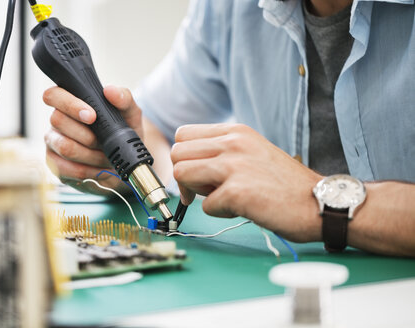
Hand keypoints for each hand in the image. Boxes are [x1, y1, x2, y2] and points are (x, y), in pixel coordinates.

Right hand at [43, 85, 142, 192]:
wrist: (124, 160)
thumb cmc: (122, 132)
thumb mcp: (129, 114)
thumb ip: (124, 98)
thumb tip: (110, 91)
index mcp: (70, 102)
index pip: (54, 95)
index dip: (69, 104)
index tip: (92, 116)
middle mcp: (57, 121)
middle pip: (58, 121)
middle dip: (88, 135)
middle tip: (105, 142)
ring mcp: (53, 143)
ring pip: (64, 146)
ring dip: (91, 154)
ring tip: (106, 156)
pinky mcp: (55, 165)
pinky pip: (65, 168)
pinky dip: (87, 170)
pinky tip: (98, 168)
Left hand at [171, 123, 322, 241]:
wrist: (320, 202)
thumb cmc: (285, 183)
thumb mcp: (253, 152)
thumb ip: (224, 152)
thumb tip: (192, 165)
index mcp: (235, 131)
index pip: (183, 134)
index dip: (185, 157)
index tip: (198, 175)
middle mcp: (232, 142)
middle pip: (176, 154)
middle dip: (185, 176)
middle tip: (205, 191)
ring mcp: (233, 165)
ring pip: (181, 174)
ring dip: (198, 193)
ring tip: (225, 198)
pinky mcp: (236, 191)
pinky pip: (205, 206)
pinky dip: (220, 212)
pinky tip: (244, 209)